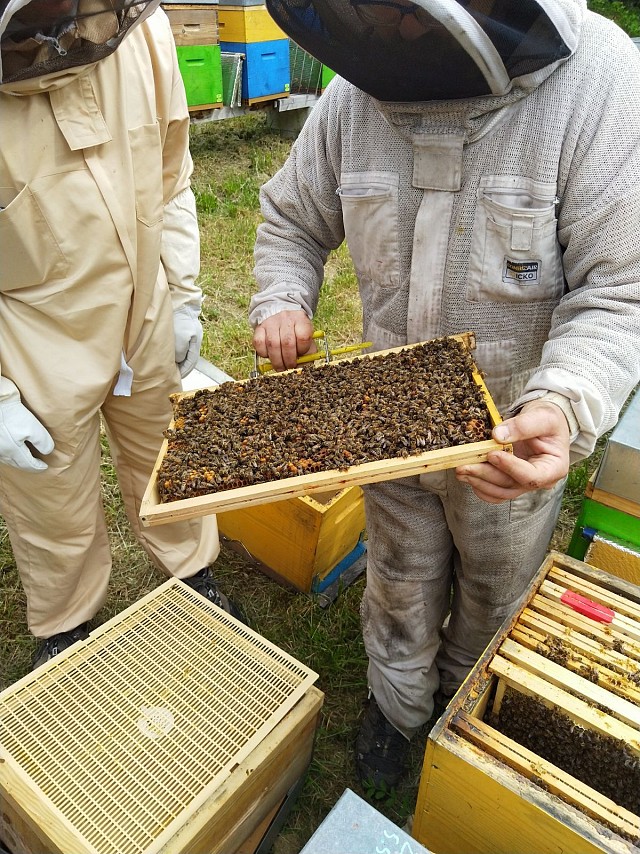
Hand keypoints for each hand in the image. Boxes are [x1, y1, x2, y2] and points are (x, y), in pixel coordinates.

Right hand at [0, 378, 53, 470]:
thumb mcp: (33, 428)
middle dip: (28, 465)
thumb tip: (47, 451)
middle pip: (17, 463)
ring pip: (8, 458)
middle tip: (36, 465)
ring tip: (25, 458)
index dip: (37, 467)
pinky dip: (9, 454)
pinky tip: (11, 449)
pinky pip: (2, 452)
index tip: (44, 467)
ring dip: (18, 460)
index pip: (28, 464)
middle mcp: (2, 452)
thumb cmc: (12, 415)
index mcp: (13, 451)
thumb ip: (42, 442)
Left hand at [173, 305, 202, 377]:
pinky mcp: (181, 328)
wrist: (178, 300)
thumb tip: (179, 360)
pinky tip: (167, 351)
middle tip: (172, 373)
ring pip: (183, 350)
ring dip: (176, 358)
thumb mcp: (181, 338)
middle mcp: (193, 339)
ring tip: (168, 364)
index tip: (178, 378)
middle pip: (188, 357)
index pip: (191, 362)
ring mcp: (188, 333)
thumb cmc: (180, 319)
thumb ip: (181, 352)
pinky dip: (174, 350)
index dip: (185, 371)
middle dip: (181, 366)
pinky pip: (179, 343)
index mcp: (195, 343)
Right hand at [252, 310, 315, 370]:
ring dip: (277, 361)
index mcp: (301, 320)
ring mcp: (271, 322)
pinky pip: (259, 344)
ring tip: (280, 367)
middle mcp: (286, 318)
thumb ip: (307, 355)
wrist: (281, 319)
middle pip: (287, 343)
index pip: (303, 337)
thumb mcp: (306, 341)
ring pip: (273, 344)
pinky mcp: (259, 327)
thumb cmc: (295, 334)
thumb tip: (301, 370)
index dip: (302, 350)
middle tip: (289, 368)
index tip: (301, 356)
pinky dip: (264, 354)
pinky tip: (269, 356)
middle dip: (288, 361)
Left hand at [455, 401, 570, 503]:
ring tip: (460, 470)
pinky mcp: (511, 481)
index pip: (531, 476)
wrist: (543, 422)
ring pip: (500, 491)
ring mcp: (523, 483)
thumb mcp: (542, 416)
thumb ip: (523, 425)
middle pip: (510, 485)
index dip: (510, 467)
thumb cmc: (548, 419)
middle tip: (464, 465)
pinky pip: (494, 491)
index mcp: (553, 468)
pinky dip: (480, 486)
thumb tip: (497, 436)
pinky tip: (467, 475)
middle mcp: (539, 481)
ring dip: (478, 482)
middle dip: (485, 475)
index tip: (492, 454)